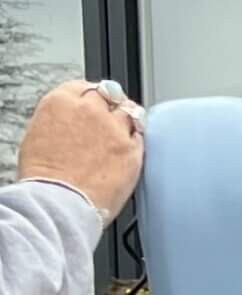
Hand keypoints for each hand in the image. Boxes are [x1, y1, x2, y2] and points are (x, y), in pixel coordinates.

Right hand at [16, 80, 144, 218]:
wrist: (60, 200)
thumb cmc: (45, 177)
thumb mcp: (38, 136)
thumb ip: (60, 122)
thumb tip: (69, 125)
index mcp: (60, 102)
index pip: (83, 87)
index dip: (91, 96)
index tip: (95, 103)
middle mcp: (90, 110)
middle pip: (109, 96)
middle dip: (111, 105)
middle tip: (111, 118)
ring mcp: (115, 129)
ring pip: (130, 113)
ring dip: (128, 120)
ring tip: (125, 131)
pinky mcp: (133, 150)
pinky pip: (141, 138)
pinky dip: (137, 141)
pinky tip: (131, 149)